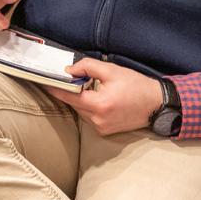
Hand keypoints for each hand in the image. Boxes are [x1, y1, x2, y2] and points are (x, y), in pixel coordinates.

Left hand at [48, 58, 162, 135]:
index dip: (55, 88)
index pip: (69, 97)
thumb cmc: (135, 85)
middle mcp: (98, 121)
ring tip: (89, 87)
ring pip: (80, 111)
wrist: (156, 104)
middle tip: (70, 77)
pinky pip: (89, 117)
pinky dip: (88, 107)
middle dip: (70, 91)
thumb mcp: (111, 70)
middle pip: (74, 104)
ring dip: (80, 99)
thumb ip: (87, 67)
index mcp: (99, 105)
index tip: (43, 81)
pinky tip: (97, 97)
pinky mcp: (105, 132)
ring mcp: (101, 128)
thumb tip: (68, 70)